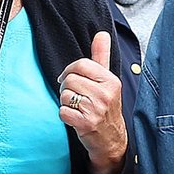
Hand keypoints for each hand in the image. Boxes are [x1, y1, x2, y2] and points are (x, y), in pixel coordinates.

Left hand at [58, 34, 127, 173]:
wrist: (111, 139)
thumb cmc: (106, 107)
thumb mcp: (108, 81)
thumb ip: (102, 57)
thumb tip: (102, 34)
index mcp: (111, 81)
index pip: (81, 64)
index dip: (70, 70)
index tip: (71, 78)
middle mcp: (106, 94)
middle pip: (70, 79)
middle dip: (67, 87)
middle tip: (76, 97)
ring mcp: (96, 110)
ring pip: (64, 95)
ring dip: (66, 102)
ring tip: (78, 108)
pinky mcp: (86, 124)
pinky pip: (62, 111)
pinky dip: (65, 115)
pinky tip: (75, 118)